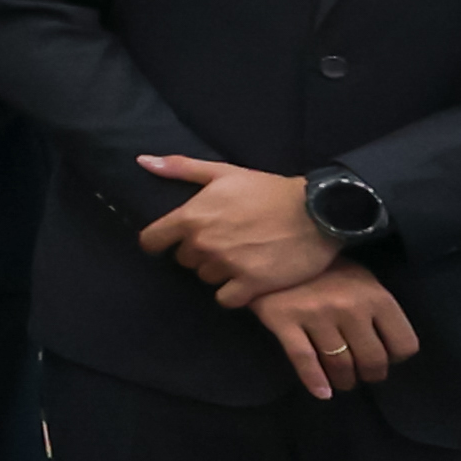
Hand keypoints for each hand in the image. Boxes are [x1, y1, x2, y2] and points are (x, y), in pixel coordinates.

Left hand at [137, 156, 338, 305]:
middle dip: (198, 253)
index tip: (172, 241)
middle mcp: (204, 243)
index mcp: (191, 217)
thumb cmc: (268, 190)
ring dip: (218, 271)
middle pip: (184, 260)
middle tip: (224, 242)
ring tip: (240, 257)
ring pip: (205, 279)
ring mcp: (227, 265)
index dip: (160, 242)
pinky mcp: (252, 285)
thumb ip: (180, 168)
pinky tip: (247, 279)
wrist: (317, 211)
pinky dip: (234, 292)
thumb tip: (143, 161)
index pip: (152, 241)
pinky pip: (226, 299)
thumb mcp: (223, 172)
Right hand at [247, 265, 417, 399]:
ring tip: (341, 382)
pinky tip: (322, 393)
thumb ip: (377, 309)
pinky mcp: (286, 321)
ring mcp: (316, 314)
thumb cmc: (325, 270)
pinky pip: (304, 360)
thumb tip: (388, 347)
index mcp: (376, 296)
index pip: (403, 345)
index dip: (395, 357)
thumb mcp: (361, 280)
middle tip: (360, 374)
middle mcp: (350, 307)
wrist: (273, 251)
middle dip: (369, 375)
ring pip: (340, 365)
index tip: (383, 356)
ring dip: (344, 381)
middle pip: (373, 360)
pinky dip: (315, 381)